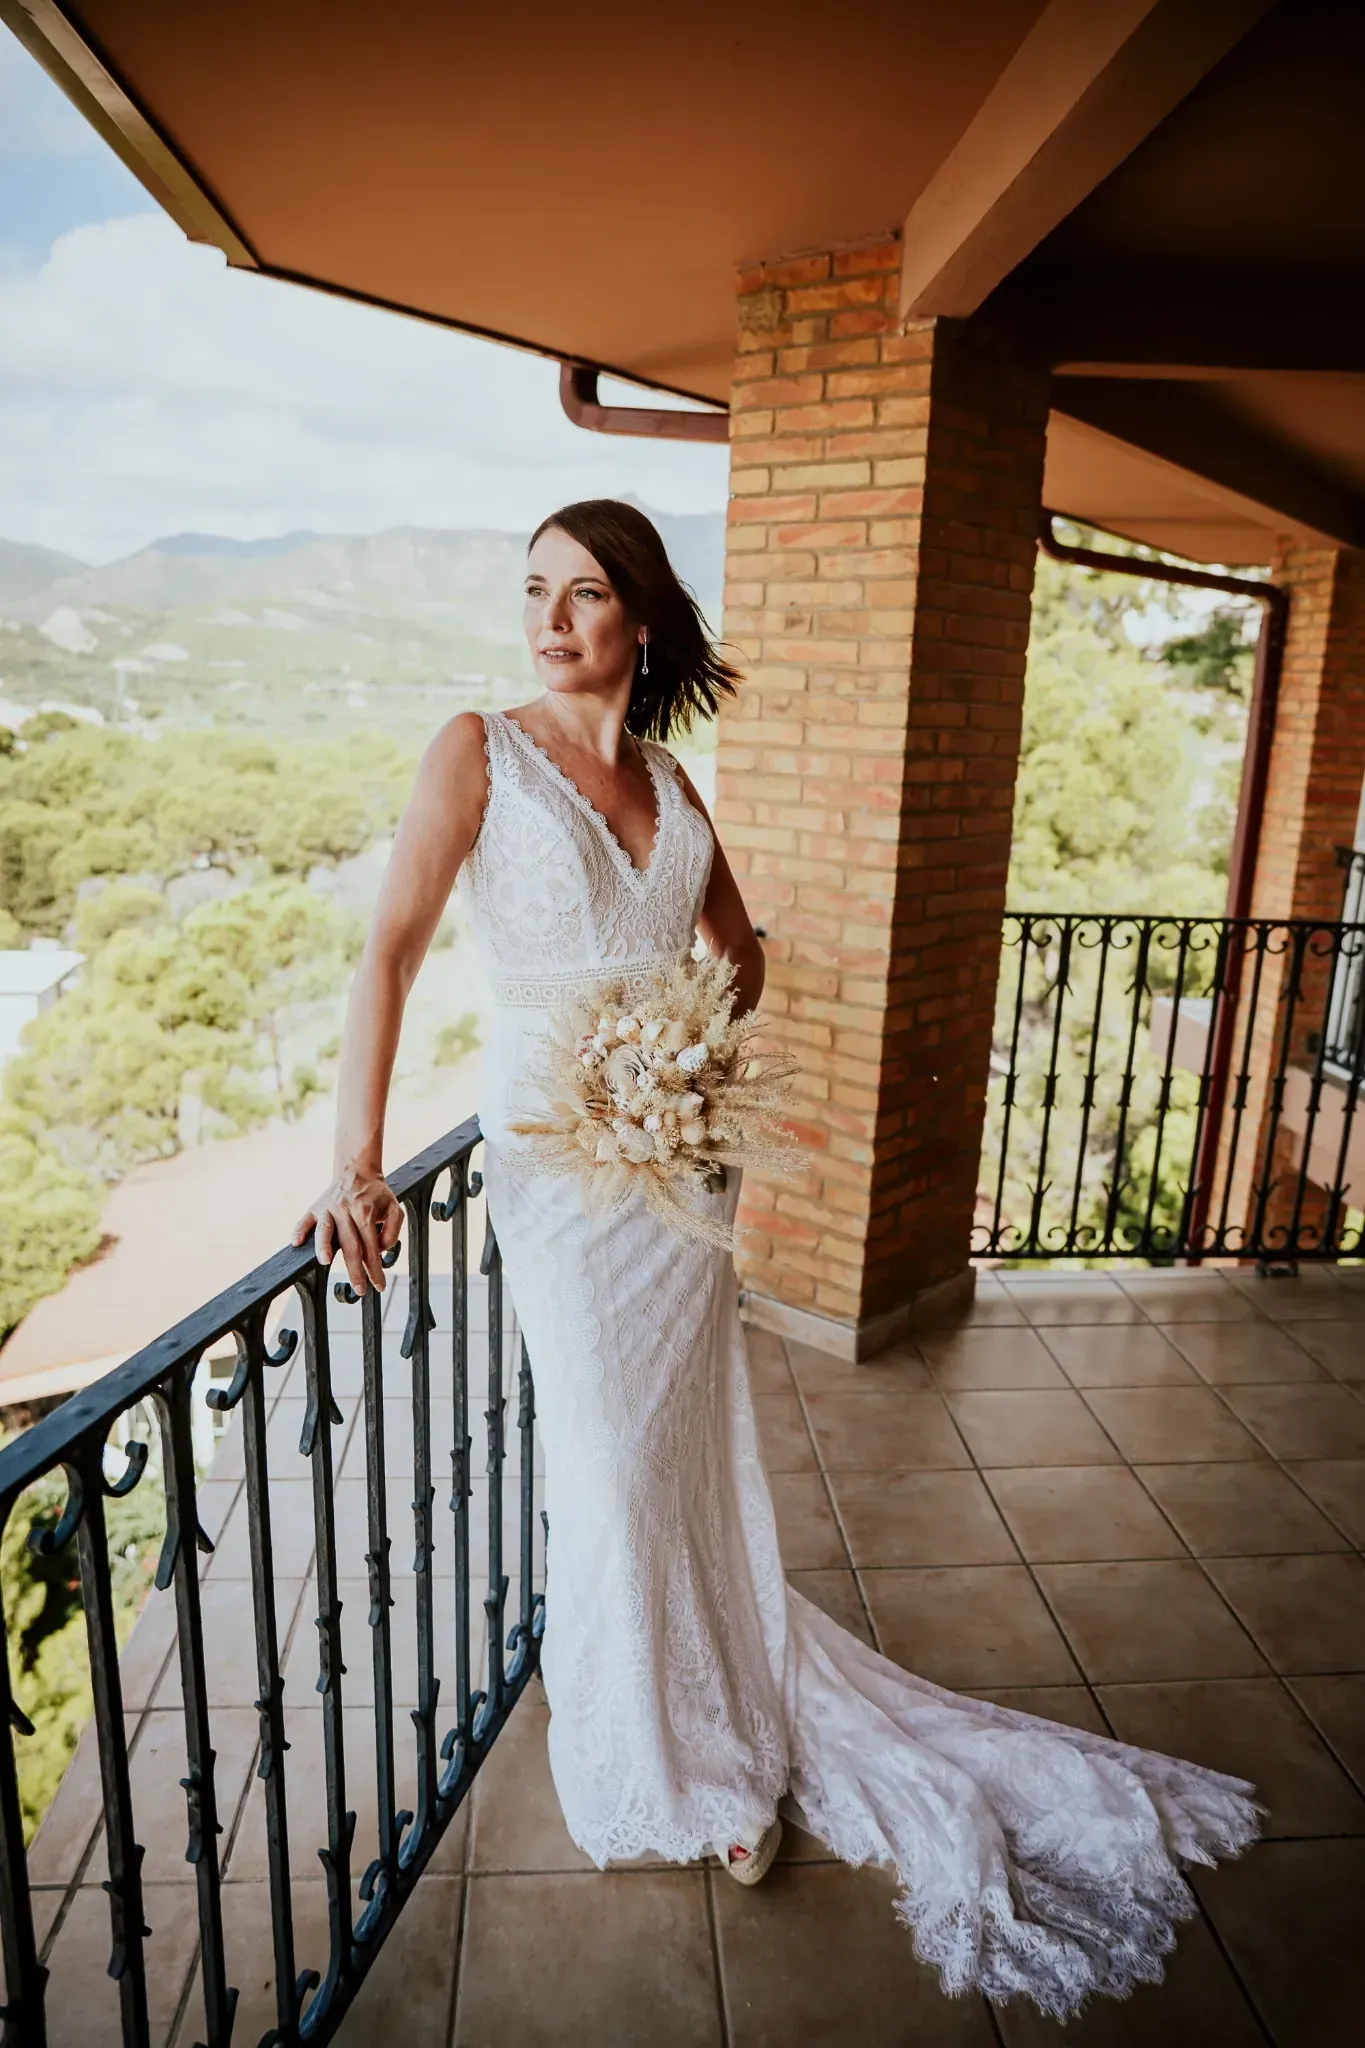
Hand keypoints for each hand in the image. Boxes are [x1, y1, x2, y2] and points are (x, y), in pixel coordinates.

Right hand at [292, 1160, 403, 1296]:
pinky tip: (295, 1243)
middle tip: (359, 1290)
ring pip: (325, 1230)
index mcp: (366, 1212)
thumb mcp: (394, 1207)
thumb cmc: (376, 1194)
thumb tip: (379, 1250)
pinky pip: (305, 1220)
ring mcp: (328, 1208)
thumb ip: (393, 1230)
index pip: (371, 1247)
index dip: (375, 1269)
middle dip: (355, 1270)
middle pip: (350, 1245)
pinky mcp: (315, 1207)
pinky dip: (299, 1231)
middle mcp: (345, 1210)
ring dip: (324, 1246)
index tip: (378, 1286)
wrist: (357, 1170)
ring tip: (325, 1262)